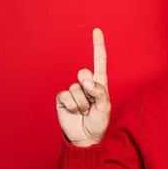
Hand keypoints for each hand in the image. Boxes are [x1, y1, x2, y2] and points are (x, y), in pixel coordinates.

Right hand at [56, 28, 111, 146]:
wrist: (85, 137)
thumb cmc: (98, 122)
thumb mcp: (105, 107)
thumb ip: (99, 92)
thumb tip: (86, 80)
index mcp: (99, 84)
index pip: (99, 62)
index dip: (98, 46)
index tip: (97, 30)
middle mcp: (86, 84)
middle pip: (84, 73)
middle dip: (89, 90)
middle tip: (91, 104)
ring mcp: (73, 90)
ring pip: (76, 88)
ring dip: (81, 103)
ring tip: (84, 111)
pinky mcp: (62, 98)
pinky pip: (65, 96)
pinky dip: (71, 106)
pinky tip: (74, 112)